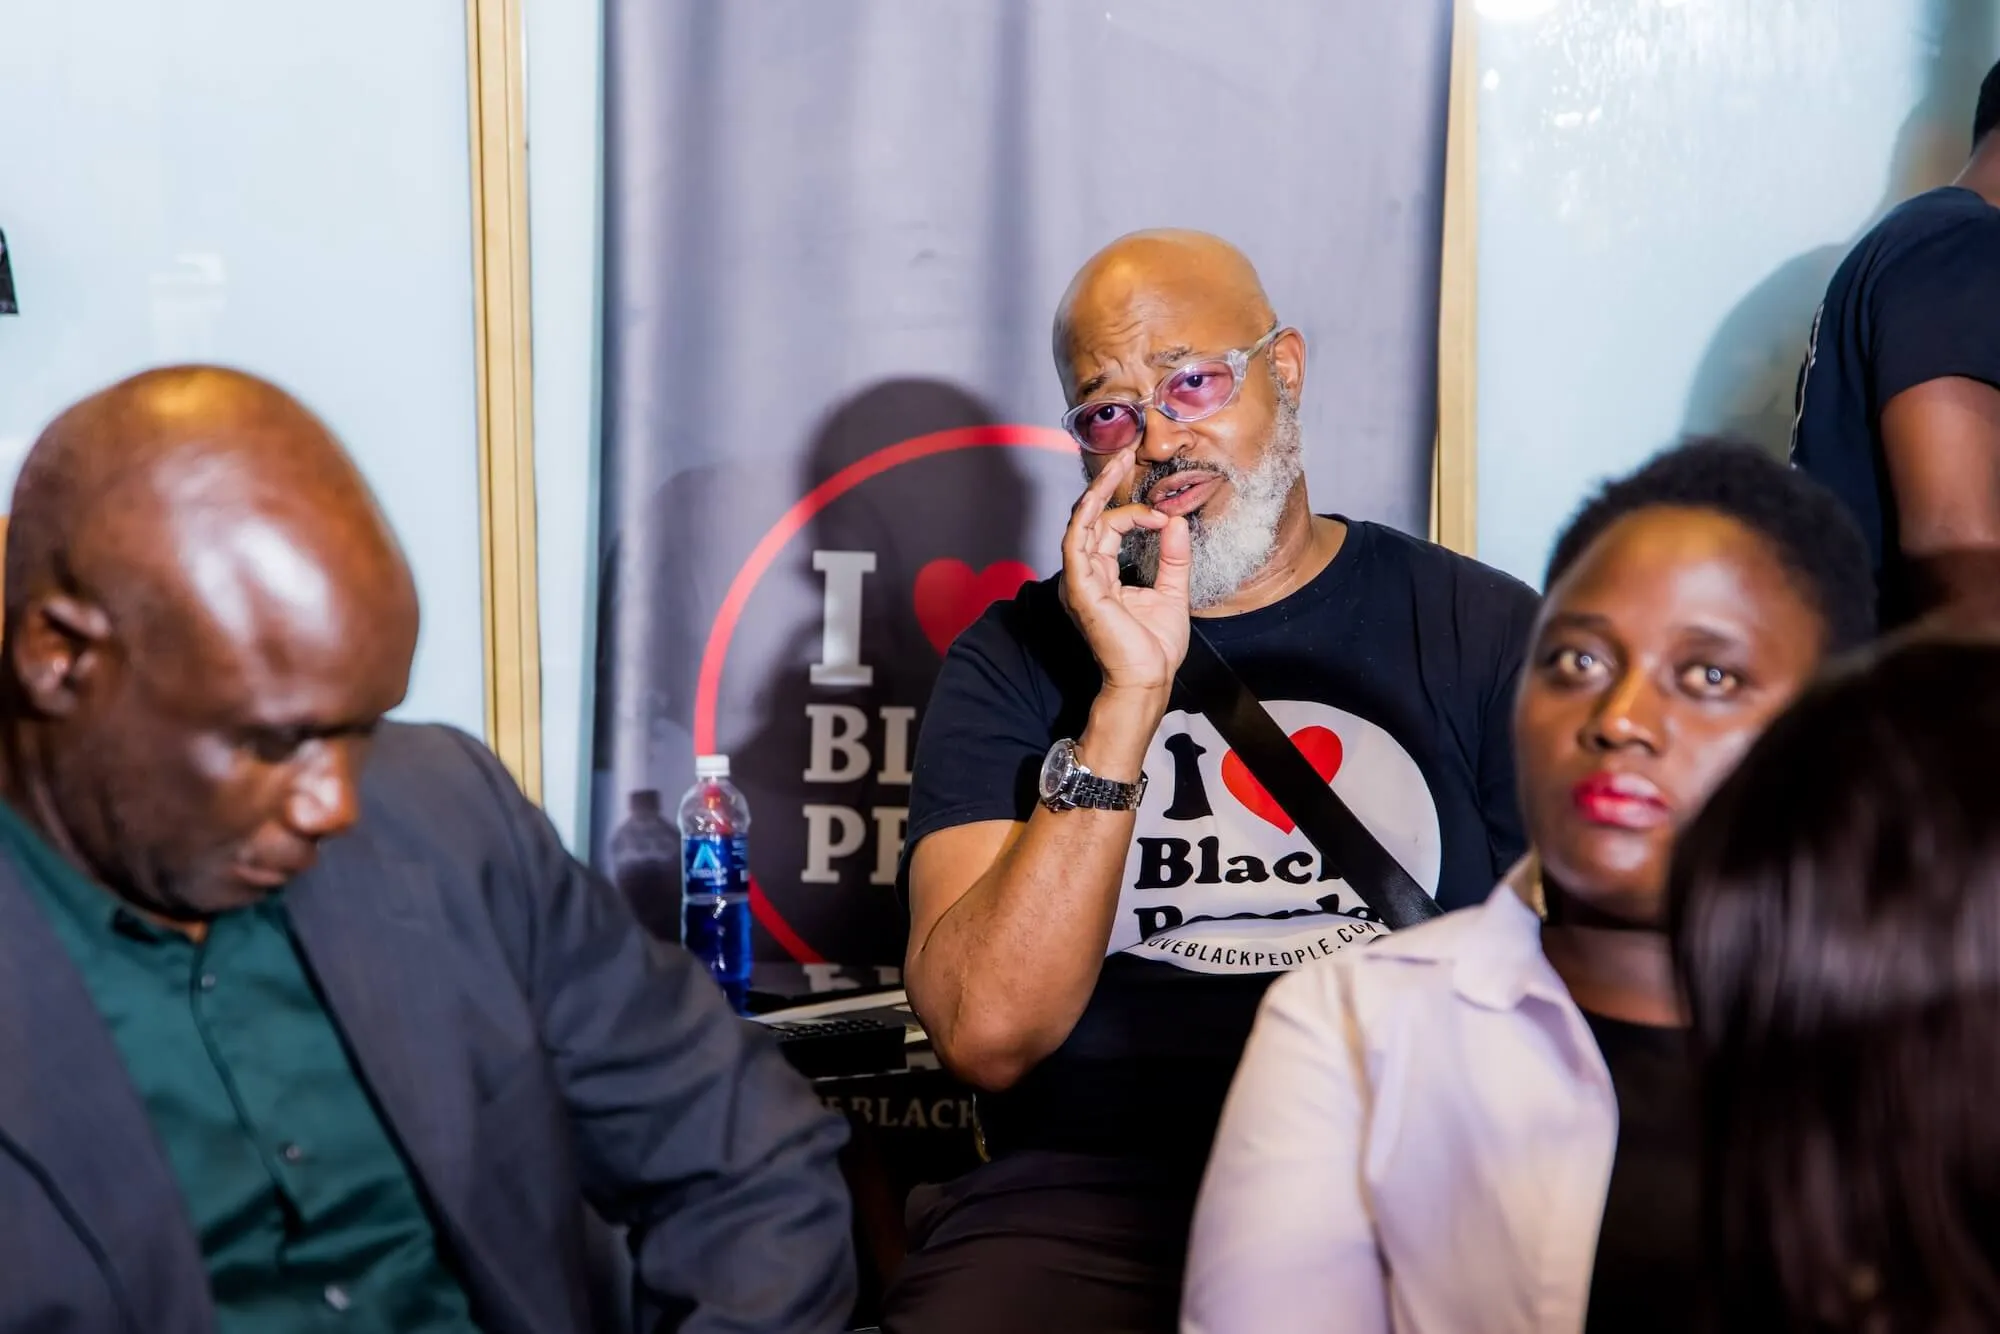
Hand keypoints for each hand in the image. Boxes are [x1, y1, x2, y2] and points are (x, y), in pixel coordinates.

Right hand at [1061, 450, 1191, 694]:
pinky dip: (1089, 519)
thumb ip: (1174, 556)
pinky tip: (1105, 499)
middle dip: (1106, 484)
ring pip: (1081, 524)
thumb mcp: (1174, 591)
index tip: (1164, 515)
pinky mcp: (1080, 590)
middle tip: (1124, 454)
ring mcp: (1080, 582)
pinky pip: (1076, 545)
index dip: (1136, 513)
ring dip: (1097, 492)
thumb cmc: (1154, 647)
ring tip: (1117, 464)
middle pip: (1091, 519)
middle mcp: (1087, 576)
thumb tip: (1176, 521)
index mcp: (1103, 577)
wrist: (1149, 679)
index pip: (1110, 529)